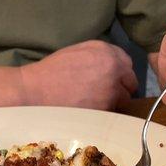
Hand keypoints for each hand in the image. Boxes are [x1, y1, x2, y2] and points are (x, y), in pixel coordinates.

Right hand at [20, 40, 137, 109]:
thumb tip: (113, 67)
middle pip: (131, 83)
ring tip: (95, 105)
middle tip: (105, 96)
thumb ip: (99, 56)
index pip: (127, 65)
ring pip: (123, 100)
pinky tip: (90, 112)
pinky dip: (105, 114)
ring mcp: (111, 90)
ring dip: (114, 103)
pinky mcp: (105, 108)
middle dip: (121, 89)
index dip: (120, 75)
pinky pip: (113, 113)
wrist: (35, 92)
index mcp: (106, 51)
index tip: (111, 82)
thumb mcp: (77, 52)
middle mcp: (113, 68)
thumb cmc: (51, 72)